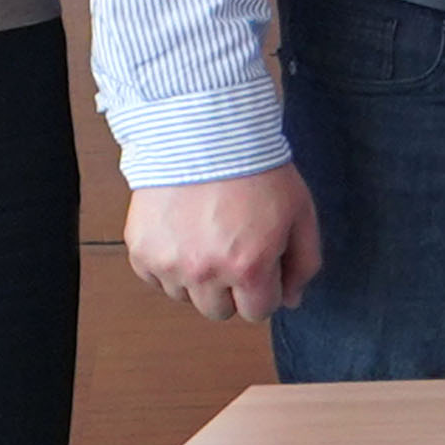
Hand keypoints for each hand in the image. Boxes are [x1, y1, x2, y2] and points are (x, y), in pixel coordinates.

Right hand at [126, 165, 322, 324]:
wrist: (205, 134)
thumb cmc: (257, 171)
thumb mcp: (299, 213)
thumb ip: (303, 263)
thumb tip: (291, 300)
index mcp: (249, 268)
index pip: (257, 311)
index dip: (264, 287)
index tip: (262, 263)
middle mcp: (205, 274)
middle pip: (219, 311)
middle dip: (231, 288)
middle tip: (233, 248)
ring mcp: (169, 264)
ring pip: (185, 297)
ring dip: (197, 277)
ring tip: (206, 234)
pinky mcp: (141, 251)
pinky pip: (155, 279)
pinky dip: (168, 264)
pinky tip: (183, 232)